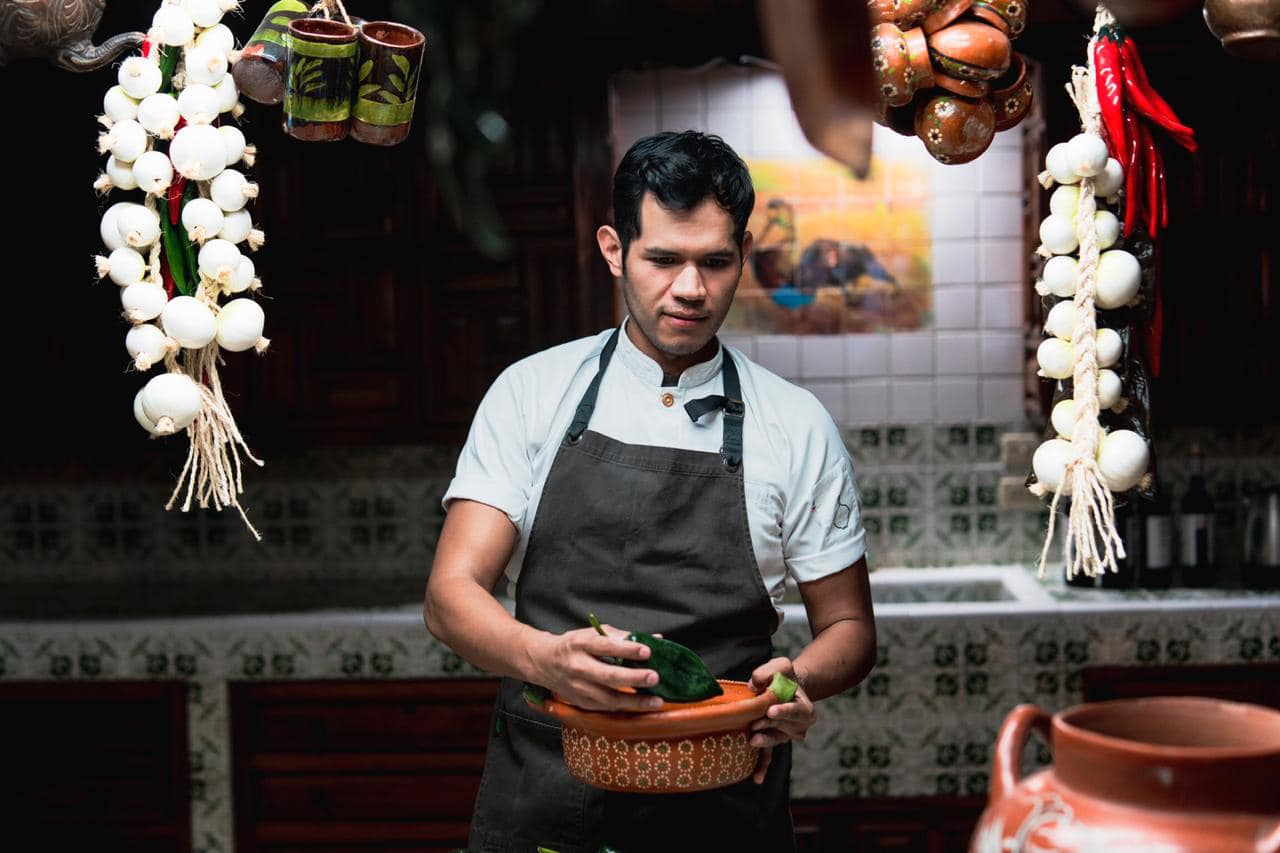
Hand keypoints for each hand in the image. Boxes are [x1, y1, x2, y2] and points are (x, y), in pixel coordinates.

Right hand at [529, 623, 663, 711]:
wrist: (544, 662)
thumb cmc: (574, 645)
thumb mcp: (593, 634)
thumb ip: (623, 637)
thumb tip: (655, 640)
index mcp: (581, 645)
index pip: (607, 647)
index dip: (628, 649)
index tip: (647, 651)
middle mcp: (579, 667)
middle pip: (608, 676)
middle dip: (634, 678)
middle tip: (655, 677)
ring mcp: (579, 688)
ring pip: (609, 699)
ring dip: (635, 701)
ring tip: (656, 701)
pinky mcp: (581, 703)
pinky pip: (606, 708)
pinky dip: (625, 708)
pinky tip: (642, 707)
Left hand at [747, 657, 815, 783]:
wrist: (785, 689)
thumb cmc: (784, 676)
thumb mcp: (781, 666)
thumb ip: (768, 671)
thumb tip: (754, 684)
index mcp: (805, 709)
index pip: (796, 711)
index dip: (784, 711)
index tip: (771, 711)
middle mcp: (799, 726)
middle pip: (782, 726)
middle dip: (768, 725)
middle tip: (754, 724)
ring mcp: (785, 736)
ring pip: (775, 740)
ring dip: (764, 741)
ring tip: (752, 740)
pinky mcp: (773, 741)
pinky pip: (769, 756)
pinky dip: (762, 766)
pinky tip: (757, 779)